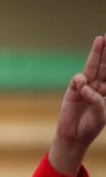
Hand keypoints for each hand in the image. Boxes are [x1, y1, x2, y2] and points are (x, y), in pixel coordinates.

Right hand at [49, 35, 105, 175]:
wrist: (73, 136)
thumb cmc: (91, 126)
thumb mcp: (102, 115)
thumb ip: (97, 101)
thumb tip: (86, 86)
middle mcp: (98, 86)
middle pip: (104, 65)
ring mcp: (85, 87)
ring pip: (92, 67)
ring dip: (96, 53)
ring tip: (100, 40)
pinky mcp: (72, 90)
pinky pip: (78, 80)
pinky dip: (80, 81)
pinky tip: (82, 86)